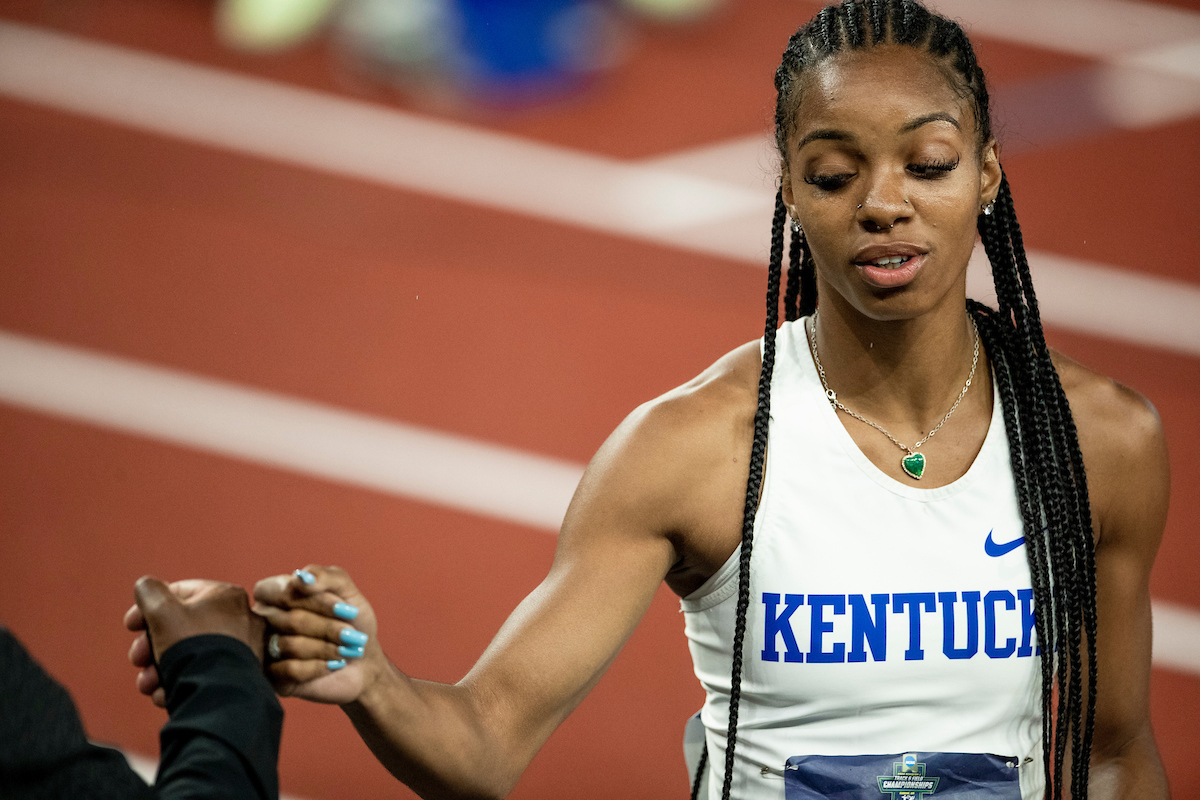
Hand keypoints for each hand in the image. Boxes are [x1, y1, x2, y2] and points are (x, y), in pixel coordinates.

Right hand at [124, 577, 265, 706]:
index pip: (179, 594)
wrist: (219, 694)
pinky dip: (179, 682)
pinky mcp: (239, 676)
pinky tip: (165, 695)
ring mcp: (242, 649)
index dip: (148, 608)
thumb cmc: (193, 647)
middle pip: (182, 627)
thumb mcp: (162, 612)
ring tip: (148, 684)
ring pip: (189, 654)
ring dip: (159, 669)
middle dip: (150, 646)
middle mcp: (240, 619)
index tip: (130, 627)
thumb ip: (150, 592)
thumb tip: (146, 585)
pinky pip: (203, 673)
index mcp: (226, 596)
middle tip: (137, 660)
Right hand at [253, 565, 380, 705]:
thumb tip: (301, 577)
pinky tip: (332, 665)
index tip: (345, 609)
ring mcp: (264, 648)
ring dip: (326, 648)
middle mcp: (263, 619)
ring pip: (290, 645)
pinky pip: (289, 669)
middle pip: (290, 619)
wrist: (364, 662)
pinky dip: (318, 667)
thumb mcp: (347, 591)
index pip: (282, 591)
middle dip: (328, 627)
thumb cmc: (352, 621)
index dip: (316, 601)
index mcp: (275, 592)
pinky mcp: (270, 676)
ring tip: (345, 650)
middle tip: (351, 635)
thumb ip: (326, 576)